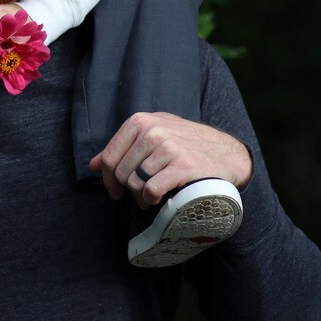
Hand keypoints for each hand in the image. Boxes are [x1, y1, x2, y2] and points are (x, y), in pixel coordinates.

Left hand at [89, 112, 251, 207]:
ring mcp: (168, 147)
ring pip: (134, 183)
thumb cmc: (186, 146)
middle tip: (140, 194)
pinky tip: (161, 198)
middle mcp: (153, 130)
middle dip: (126, 189)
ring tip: (153, 195)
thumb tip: (93, 164)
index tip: (114, 190)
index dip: (107, 179)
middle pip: (119, 173)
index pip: (108, 156)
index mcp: (142, 120)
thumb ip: (124, 147)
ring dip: (141, 196)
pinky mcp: (182, 166)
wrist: (227, 154)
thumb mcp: (155, 135)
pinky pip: (151, 191)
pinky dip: (152, 200)